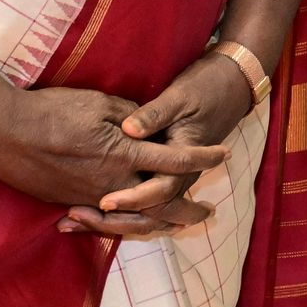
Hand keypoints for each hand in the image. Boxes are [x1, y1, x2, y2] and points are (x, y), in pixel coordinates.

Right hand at [0, 77, 225, 218]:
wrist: (2, 132)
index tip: (223, 156)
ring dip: (160, 222)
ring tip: (179, 223)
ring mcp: (89, 196)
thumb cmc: (51, 110)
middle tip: (208, 212)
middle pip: (161, 205)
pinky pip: (106, 219)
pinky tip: (136, 223)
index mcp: (124, 154)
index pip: (175, 159)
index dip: (202, 158)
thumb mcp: (99, 103)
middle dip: (188, 210)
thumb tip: (151, 126)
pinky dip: (126, 223)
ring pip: (134, 219)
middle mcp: (111, 183)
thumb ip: (132, 117)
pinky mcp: (69, 201)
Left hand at [65, 54, 262, 238]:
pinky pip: (144, 202)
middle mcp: (181, 175)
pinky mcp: (165, 173)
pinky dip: (118, 212)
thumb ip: (154, 115)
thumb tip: (128, 129)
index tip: (105, 201)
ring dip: (113, 221)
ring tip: (75, 220)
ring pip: (147, 214)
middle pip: (152, 213)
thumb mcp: (179, 97)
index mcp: (185, 158)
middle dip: (116, 220)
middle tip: (78, 216)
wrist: (231, 85)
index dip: (133, 198)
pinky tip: (89, 212)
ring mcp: (174, 176)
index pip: (160, 191)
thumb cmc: (204, 88)